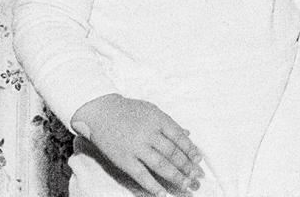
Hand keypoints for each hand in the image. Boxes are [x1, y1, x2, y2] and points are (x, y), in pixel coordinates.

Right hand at [70, 94, 204, 195]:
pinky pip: (142, 176)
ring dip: (176, 177)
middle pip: (173, 154)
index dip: (191, 151)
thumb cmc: (128, 111)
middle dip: (188, 168)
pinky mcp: (125, 160)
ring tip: (186, 186)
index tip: (199, 161)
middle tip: (197, 178)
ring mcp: (137, 148)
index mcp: (158, 119)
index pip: (180, 138)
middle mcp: (149, 134)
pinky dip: (154, 186)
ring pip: (161, 166)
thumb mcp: (151, 111)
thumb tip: (188, 133)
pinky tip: (163, 194)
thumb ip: (169, 123)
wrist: (100, 111)